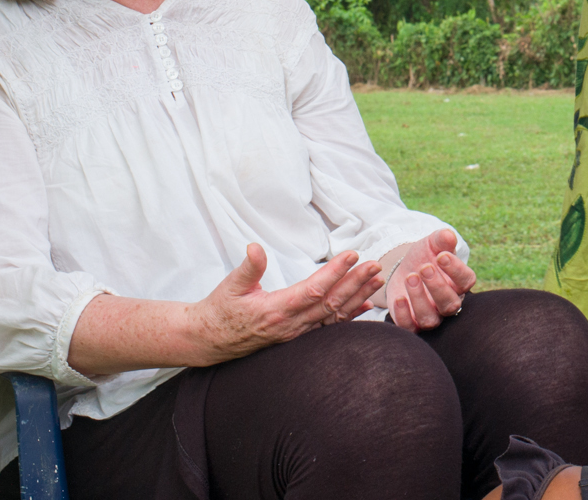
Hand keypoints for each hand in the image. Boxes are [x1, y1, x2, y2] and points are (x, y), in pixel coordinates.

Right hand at [190, 244, 385, 364]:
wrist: (210, 341)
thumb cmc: (220, 310)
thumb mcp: (230, 286)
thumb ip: (248, 268)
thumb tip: (255, 247)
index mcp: (275, 310)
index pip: (313, 290)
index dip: (335, 273)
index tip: (353, 255)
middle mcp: (290, 325)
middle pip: (330, 303)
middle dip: (355, 283)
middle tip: (375, 264)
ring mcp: (296, 334)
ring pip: (334, 315)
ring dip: (357, 297)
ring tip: (377, 279)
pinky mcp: (297, 337)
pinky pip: (329, 327)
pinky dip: (349, 316)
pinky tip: (366, 305)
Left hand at [373, 228, 476, 330]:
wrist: (406, 269)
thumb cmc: (426, 256)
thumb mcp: (433, 244)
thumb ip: (442, 240)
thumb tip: (448, 235)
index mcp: (460, 283)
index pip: (466, 281)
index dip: (456, 269)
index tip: (441, 256)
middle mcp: (448, 303)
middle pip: (450, 304)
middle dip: (437, 286)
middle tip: (424, 267)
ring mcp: (431, 316)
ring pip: (430, 319)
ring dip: (419, 299)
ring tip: (410, 277)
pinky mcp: (411, 323)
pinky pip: (410, 328)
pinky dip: (404, 315)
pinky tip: (399, 298)